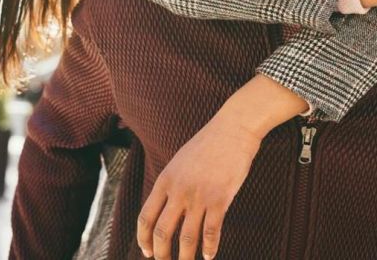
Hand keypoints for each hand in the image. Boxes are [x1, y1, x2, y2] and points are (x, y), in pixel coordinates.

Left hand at [137, 115, 261, 259]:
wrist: (232, 129)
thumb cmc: (208, 145)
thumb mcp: (179, 162)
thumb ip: (171, 185)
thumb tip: (165, 207)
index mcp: (165, 180)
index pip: (146, 217)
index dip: (144, 238)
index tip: (146, 251)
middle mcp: (178, 191)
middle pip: (162, 232)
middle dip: (161, 254)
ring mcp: (199, 196)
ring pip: (186, 238)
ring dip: (185, 258)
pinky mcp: (220, 199)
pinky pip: (211, 232)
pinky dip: (209, 248)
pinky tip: (209, 256)